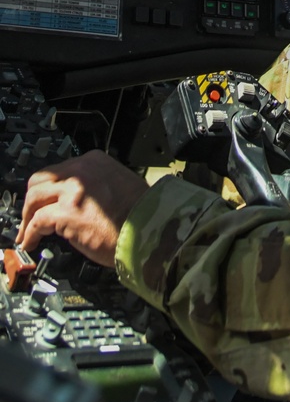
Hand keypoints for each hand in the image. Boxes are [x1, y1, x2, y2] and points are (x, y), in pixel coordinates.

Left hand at [17, 151, 148, 267]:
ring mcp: (73, 190)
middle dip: (33, 199)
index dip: (49, 188)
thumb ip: (96, 185)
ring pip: (34, 197)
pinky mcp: (67, 213)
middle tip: (30, 214)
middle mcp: (82, 170)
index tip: (46, 199)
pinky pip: (37, 221)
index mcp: (95, 160)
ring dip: (27, 215)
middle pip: (41, 179)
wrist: (150, 227)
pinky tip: (31, 241)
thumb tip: (77, 201)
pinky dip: (30, 233)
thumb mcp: (119, 184)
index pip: (60, 169)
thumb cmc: (142, 212)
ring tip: (27, 230)